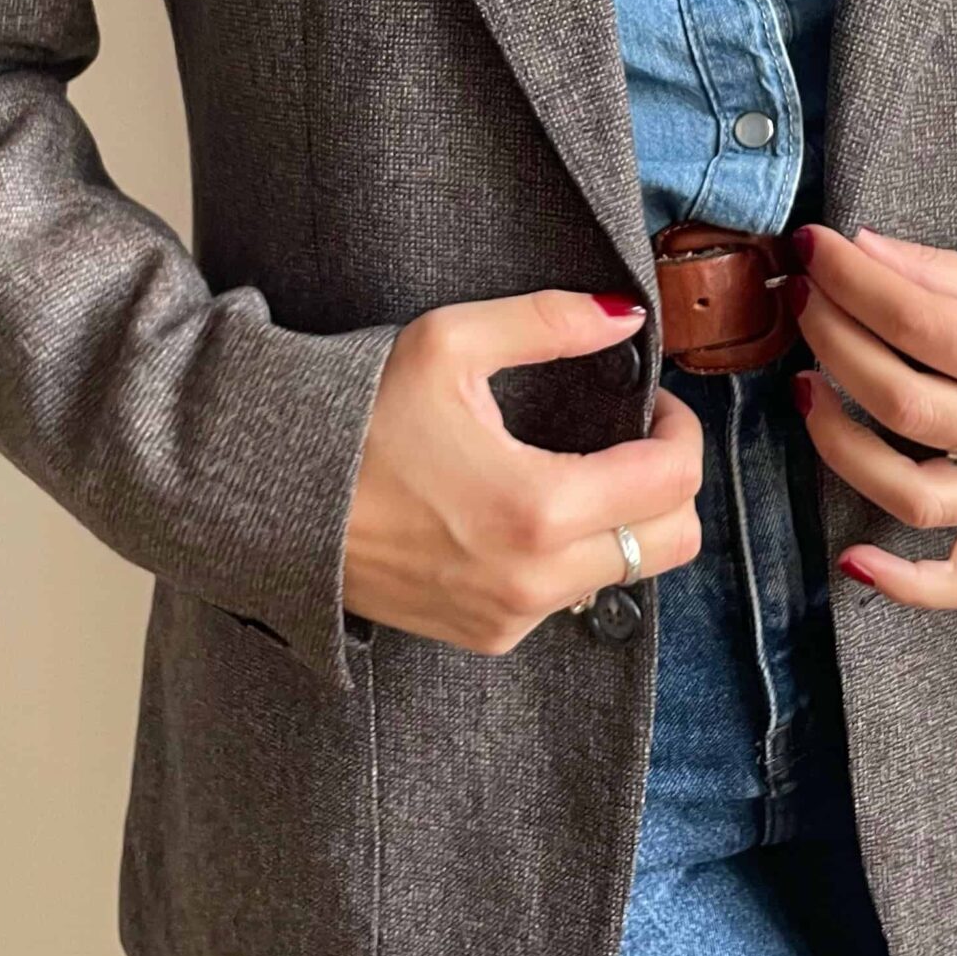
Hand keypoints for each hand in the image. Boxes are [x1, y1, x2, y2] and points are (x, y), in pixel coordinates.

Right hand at [343, 289, 704, 652]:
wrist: (276, 501)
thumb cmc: (358, 417)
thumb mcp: (450, 343)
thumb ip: (550, 321)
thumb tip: (626, 318)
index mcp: (540, 506)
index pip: (674, 480)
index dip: (681, 430)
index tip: (654, 403)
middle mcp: (537, 578)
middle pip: (674, 543)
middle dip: (669, 484)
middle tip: (631, 439)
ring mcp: (513, 617)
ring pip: (626, 573)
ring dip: (623, 522)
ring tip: (576, 470)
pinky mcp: (489, 637)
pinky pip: (569, 598)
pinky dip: (573, 556)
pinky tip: (527, 513)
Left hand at [788, 224, 956, 610]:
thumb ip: (945, 273)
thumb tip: (858, 251)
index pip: (925, 327)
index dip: (856, 285)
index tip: (814, 249)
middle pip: (907, 404)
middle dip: (836, 344)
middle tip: (801, 301)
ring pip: (915, 495)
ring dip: (841, 445)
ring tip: (803, 388)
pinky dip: (905, 583)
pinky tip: (850, 558)